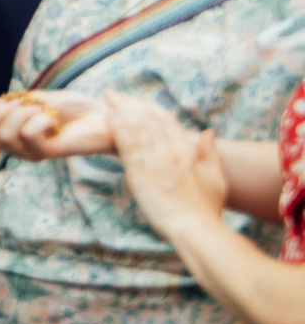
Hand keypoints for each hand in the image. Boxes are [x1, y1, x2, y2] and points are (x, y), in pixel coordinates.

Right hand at [0, 89, 112, 160]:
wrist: (102, 114)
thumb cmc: (72, 108)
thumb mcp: (32, 100)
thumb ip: (5, 106)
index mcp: (12, 135)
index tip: (5, 102)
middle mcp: (19, 147)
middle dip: (1, 111)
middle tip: (27, 104)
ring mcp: (33, 151)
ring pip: (6, 134)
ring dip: (22, 113)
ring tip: (42, 111)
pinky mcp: (49, 152)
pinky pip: (29, 133)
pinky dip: (39, 118)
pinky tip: (54, 120)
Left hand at [107, 93, 229, 237]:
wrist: (195, 229)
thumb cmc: (206, 208)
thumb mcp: (216, 179)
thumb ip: (210, 154)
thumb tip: (208, 132)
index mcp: (187, 151)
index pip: (167, 121)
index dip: (150, 108)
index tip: (138, 101)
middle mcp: (171, 152)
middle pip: (148, 120)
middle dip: (129, 104)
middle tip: (113, 94)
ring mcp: (154, 161)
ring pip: (136, 128)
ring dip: (121, 110)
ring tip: (108, 98)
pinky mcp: (140, 173)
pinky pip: (127, 146)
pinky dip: (118, 130)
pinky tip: (109, 118)